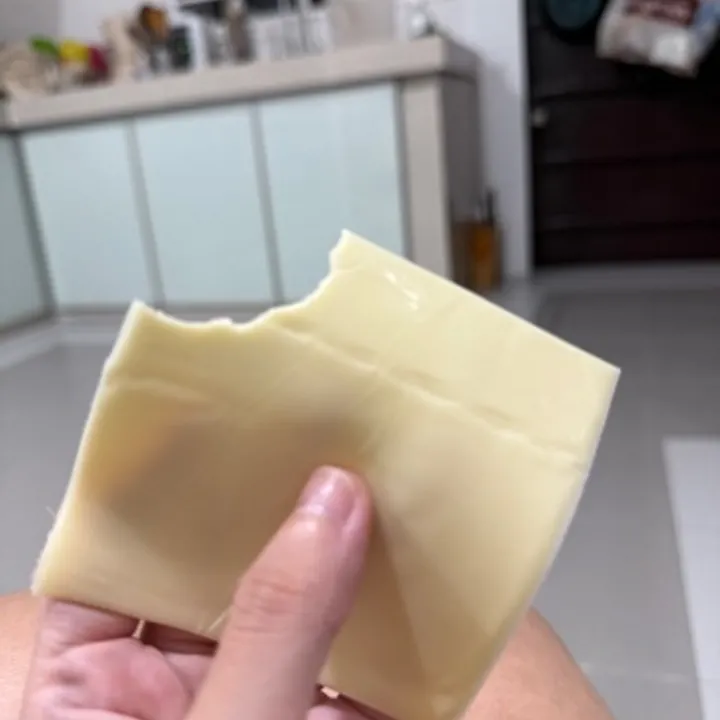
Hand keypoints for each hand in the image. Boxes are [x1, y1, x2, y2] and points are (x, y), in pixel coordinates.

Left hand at [21, 466, 387, 719]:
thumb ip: (273, 631)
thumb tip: (331, 503)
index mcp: (98, 690)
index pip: (122, 559)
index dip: (166, 487)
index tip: (217, 419)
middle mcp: (181, 689)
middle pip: (228, 569)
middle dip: (276, 505)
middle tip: (317, 430)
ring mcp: (264, 703)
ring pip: (303, 607)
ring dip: (345, 551)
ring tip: (376, 470)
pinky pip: (366, 658)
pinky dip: (398, 616)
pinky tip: (423, 556)